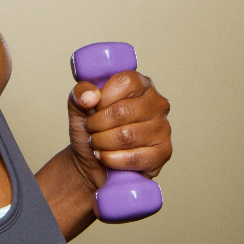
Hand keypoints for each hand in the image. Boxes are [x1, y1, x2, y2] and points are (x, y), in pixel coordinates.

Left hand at [67, 70, 171, 191]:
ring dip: (103, 142)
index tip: (94, 108)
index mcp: (142, 84)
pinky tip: (106, 156)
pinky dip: (112, 159)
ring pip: (127, 136)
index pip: (125, 82)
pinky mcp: (163, 153)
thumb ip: (81, 92)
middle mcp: (157, 103)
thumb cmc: (92, 129)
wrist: (92, 161)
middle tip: (91, 129)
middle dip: (98, 124)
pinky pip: (135, 158)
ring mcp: (164, 128)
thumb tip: (90, 97)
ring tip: (97, 142)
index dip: (103, 98)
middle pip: (123, 111)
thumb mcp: (79, 105)